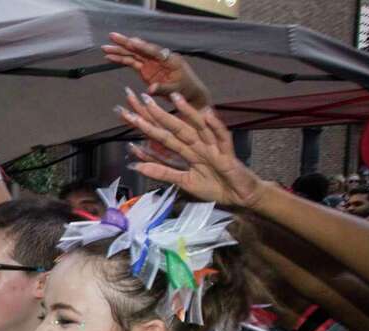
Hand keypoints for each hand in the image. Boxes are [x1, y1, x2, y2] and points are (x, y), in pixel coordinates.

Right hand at [102, 33, 211, 107]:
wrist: (189, 93)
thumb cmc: (187, 90)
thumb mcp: (177, 90)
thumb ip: (164, 88)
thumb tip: (151, 89)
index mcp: (169, 59)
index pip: (154, 51)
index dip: (142, 46)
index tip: (131, 42)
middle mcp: (158, 57)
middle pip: (140, 48)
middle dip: (125, 43)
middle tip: (112, 37)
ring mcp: (151, 63)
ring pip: (133, 54)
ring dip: (119, 51)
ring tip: (105, 48)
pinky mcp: (146, 69)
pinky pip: (131, 62)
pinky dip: (121, 59)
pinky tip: (110, 57)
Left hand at [117, 91, 267, 208]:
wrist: (240, 196)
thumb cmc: (214, 186)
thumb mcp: (184, 182)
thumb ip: (162, 173)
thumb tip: (135, 167)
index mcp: (187, 150)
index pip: (163, 135)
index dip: (147, 125)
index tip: (129, 114)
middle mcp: (198, 144)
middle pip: (176, 126)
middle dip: (159, 113)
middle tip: (142, 98)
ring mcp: (212, 146)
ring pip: (198, 126)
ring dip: (187, 112)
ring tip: (174, 97)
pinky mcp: (227, 152)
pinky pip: (222, 136)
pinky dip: (216, 125)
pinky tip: (208, 114)